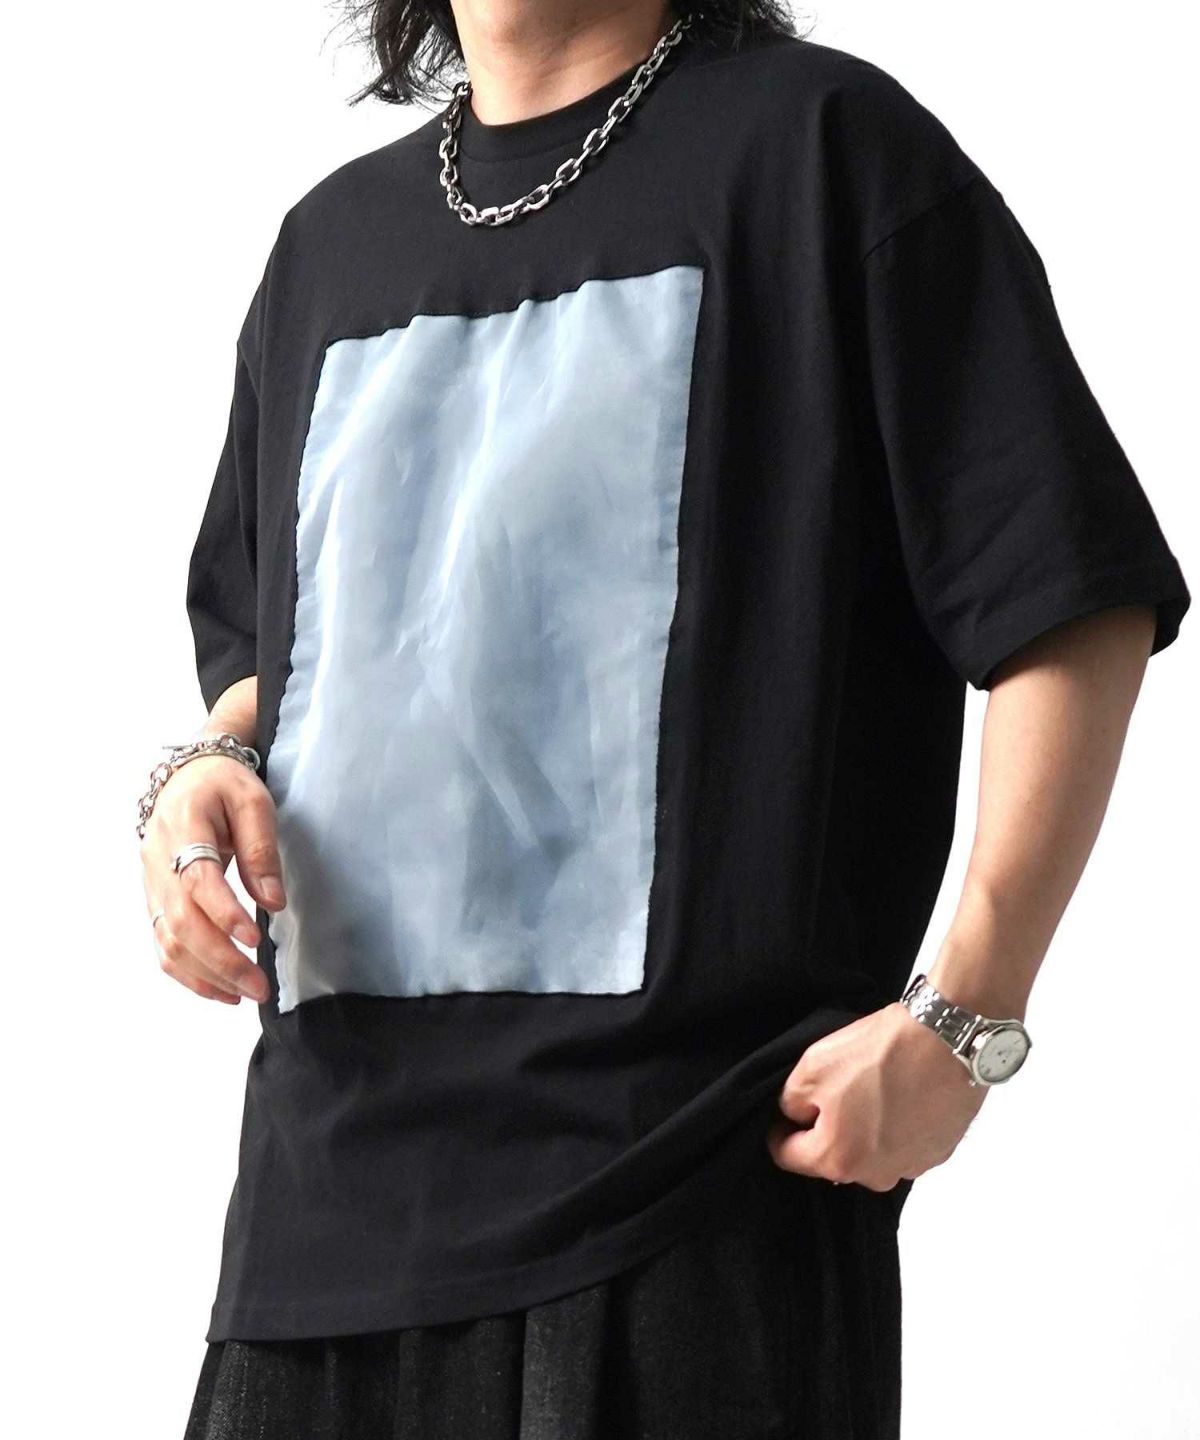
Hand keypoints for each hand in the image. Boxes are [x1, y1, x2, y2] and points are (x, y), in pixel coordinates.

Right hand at [140, 755, 285, 1004]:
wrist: (184, 778)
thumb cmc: (222, 786)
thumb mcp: (252, 801)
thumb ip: (260, 849)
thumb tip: (272, 901)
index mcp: (183, 829)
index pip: (198, 881)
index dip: (224, 914)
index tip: (254, 939)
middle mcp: (158, 863)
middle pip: (182, 922)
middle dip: (221, 960)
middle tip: (259, 986)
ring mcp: (153, 886)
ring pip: (169, 941)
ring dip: (206, 975)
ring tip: (245, 994)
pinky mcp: (156, 903)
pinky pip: (164, 945)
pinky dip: (188, 973)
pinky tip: (220, 989)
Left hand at [766, 1002, 987, 1190]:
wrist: (947, 1039)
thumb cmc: (876, 1054)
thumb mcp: (811, 1068)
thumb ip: (791, 1102)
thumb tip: (796, 1116)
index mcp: (838, 1161)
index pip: (788, 1157)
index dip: (780, 1130)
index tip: (788, 1109)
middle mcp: (876, 1176)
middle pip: (835, 1157)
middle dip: (829, 1128)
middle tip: (838, 1089)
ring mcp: (912, 1167)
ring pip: (871, 1152)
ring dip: (866, 1129)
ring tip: (875, 1088)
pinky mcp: (940, 1152)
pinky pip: (903, 1144)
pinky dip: (898, 1126)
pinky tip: (903, 1094)